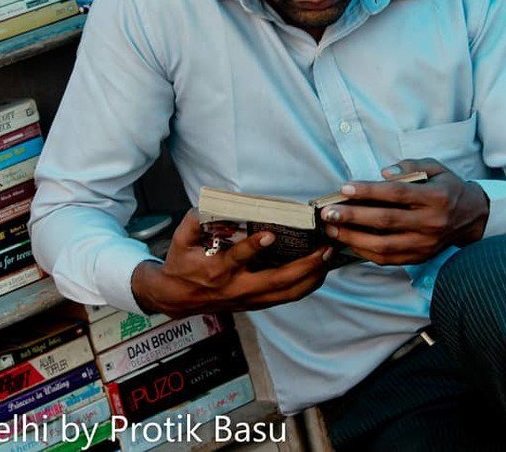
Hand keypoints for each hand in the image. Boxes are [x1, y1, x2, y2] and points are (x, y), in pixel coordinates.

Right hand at [132, 209, 332, 316]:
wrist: (176, 298)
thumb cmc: (181, 265)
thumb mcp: (180, 240)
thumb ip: (194, 221)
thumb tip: (209, 203)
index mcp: (217, 269)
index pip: (237, 258)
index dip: (254, 247)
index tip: (270, 234)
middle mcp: (237, 286)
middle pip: (276, 281)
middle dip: (303, 266)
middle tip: (324, 249)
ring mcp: (249, 298)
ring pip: (286, 293)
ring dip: (311, 277)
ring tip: (329, 258)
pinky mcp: (256, 303)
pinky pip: (286, 298)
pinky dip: (305, 286)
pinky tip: (320, 273)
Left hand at [320, 158, 488, 265]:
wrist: (471, 217)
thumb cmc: (448, 188)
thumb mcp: (435, 168)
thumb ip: (411, 166)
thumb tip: (383, 173)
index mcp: (436, 197)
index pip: (397, 194)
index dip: (369, 191)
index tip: (345, 188)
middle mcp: (431, 223)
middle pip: (386, 221)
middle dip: (353, 216)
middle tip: (328, 212)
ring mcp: (425, 244)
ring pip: (384, 244)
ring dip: (353, 237)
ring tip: (332, 229)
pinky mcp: (419, 257)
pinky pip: (388, 259)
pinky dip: (365, 251)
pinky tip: (348, 241)